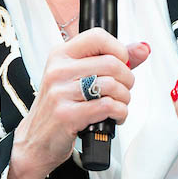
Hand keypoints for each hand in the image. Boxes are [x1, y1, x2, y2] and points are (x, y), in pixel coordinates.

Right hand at [7, 30, 150, 178]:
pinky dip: (120, 113)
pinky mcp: (66, 115)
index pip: (98, 36)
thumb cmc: (59, 107)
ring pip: (112, 85)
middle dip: (127, 80)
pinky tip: (114, 116)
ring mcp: (60, 92)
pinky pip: (107, 106)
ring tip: (118, 105)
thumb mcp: (78, 78)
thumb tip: (142, 49)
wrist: (35, 141)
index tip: (122, 64)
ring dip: (125, 99)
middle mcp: (58, 70)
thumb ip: (112, 61)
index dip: (119, 50)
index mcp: (61, 55)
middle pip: (111, 63)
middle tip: (124, 90)